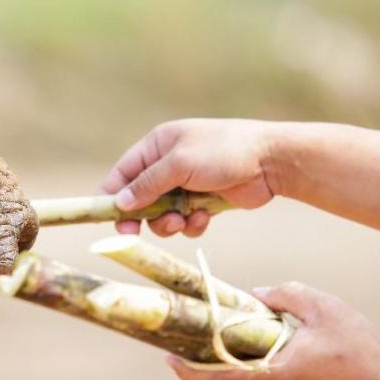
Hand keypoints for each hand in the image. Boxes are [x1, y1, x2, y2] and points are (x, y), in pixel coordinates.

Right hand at [101, 119, 278, 236]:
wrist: (273, 161)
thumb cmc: (224, 151)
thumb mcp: (179, 164)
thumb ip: (147, 184)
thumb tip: (119, 202)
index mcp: (158, 146)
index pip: (123, 172)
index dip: (112, 194)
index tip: (106, 217)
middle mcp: (169, 164)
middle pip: (139, 198)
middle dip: (140, 216)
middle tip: (134, 233)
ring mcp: (187, 184)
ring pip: (161, 214)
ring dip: (167, 223)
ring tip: (181, 221)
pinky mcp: (204, 201)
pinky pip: (185, 220)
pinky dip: (191, 224)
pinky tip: (204, 217)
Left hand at [168, 282, 379, 379]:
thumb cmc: (360, 350)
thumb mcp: (324, 309)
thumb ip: (286, 295)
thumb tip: (256, 295)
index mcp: (272, 377)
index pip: (215, 379)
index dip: (187, 371)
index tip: (168, 358)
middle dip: (214, 371)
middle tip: (208, 349)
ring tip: (255, 357)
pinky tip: (283, 376)